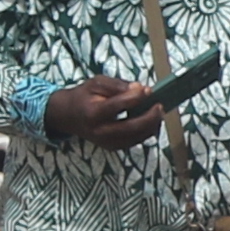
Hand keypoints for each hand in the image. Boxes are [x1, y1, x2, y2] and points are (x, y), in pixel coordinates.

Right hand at [46, 75, 167, 148]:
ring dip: (152, 125)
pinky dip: (147, 131)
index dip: (134, 98)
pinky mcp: (113, 147)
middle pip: (130, 127)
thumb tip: (139, 88)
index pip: (116, 106)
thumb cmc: (85, 96)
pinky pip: (135, 141)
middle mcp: (99, 131)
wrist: (70, 116)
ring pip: (136, 137)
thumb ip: (117, 85)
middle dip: (149, 117)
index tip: (147, 90)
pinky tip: (152, 120)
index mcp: (92, 112)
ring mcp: (106, 142)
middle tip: (159, 106)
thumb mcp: (96, 83)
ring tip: (158, 112)